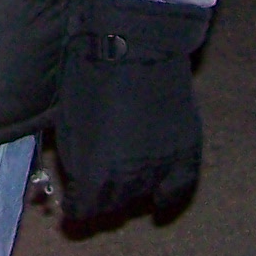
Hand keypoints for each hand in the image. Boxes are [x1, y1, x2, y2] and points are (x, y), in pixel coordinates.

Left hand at [54, 0, 211, 222]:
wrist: (133, 43)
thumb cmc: (88, 77)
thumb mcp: (67, 124)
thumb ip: (74, 162)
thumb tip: (79, 182)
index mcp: (98, 172)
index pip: (84, 211)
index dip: (75, 210)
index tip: (71, 206)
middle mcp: (133, 179)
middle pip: (114, 206)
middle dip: (100, 201)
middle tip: (94, 191)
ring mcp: (164, 165)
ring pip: (144, 196)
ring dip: (129, 194)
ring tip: (120, 184)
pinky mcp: (187, 149)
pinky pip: (181, 187)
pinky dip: (169, 197)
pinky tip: (160, 201)